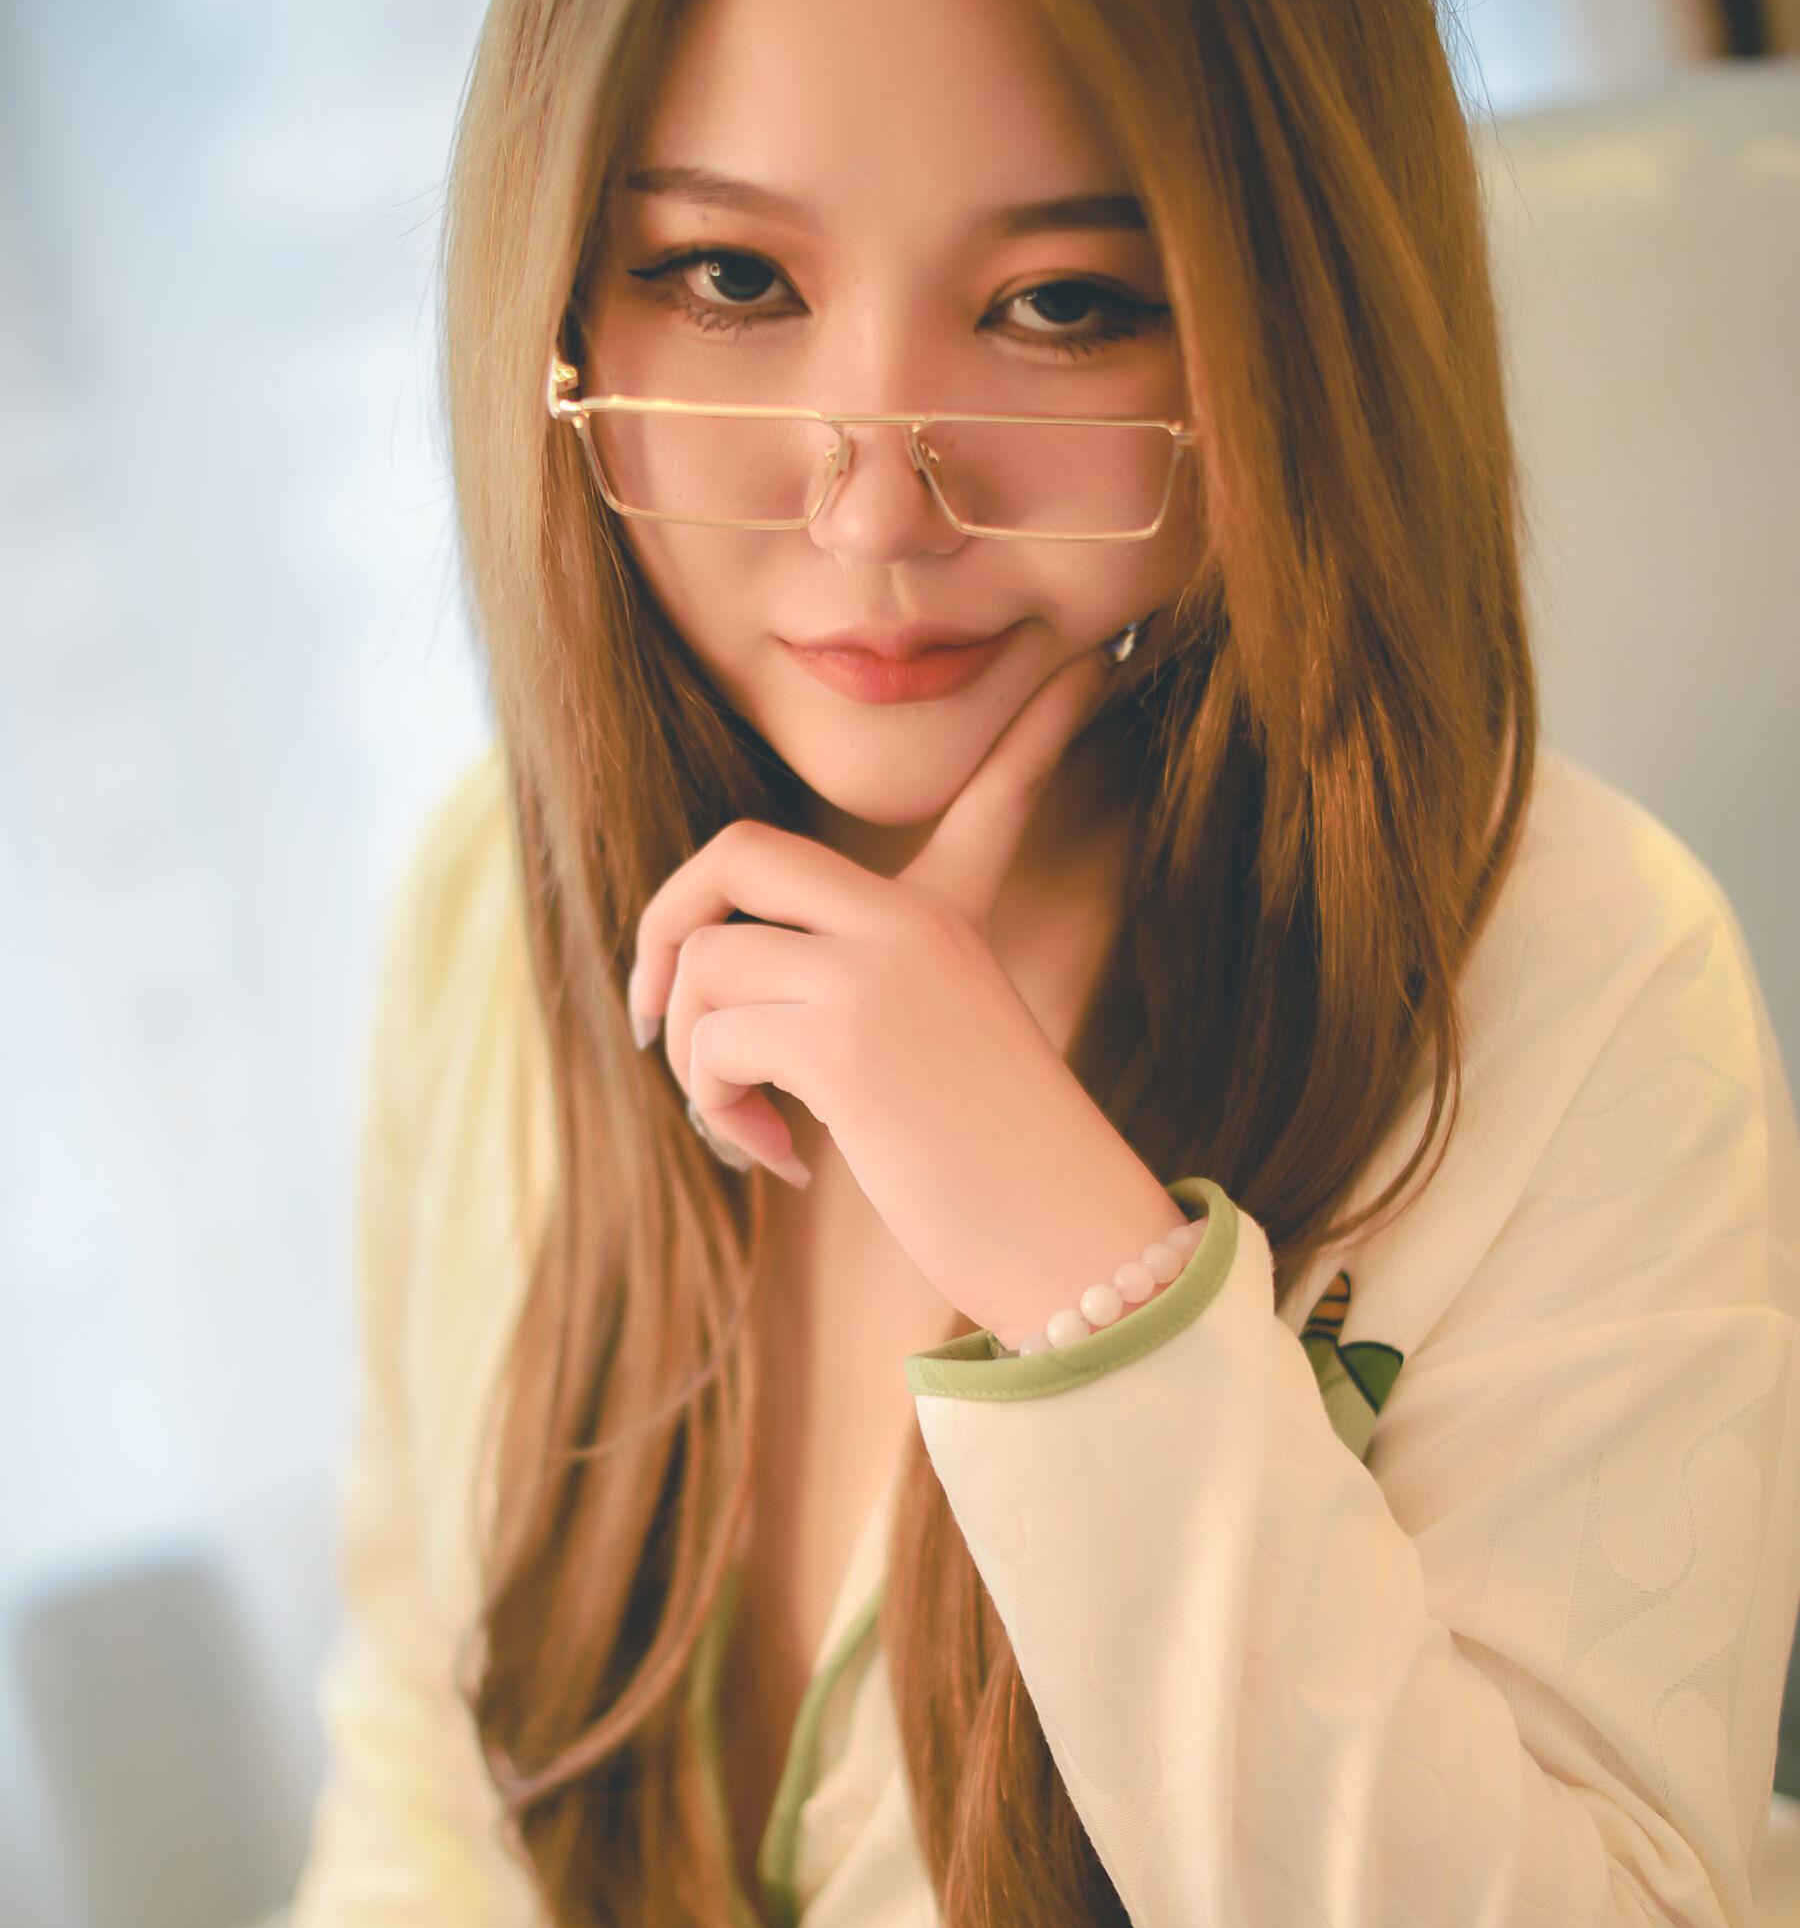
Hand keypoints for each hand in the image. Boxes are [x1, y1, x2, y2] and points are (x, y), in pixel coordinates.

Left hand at [626, 637, 1173, 1340]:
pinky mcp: (845, 1042)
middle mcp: (911, 923)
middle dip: (662, 929)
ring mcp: (877, 974)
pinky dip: (720, 1110)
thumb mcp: (946, 1058)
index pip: (991, 792)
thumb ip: (862, 1005)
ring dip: (692, 1063)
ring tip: (750, 1127)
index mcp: (948, 919)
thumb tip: (735, 1023)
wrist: (1074, 1250)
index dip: (1038, 733)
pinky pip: (712, 1043)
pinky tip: (784, 1162)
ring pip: (704, 968)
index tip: (1088, 678)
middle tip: (652, 1016)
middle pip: (736, 854)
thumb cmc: (1005, 1179)